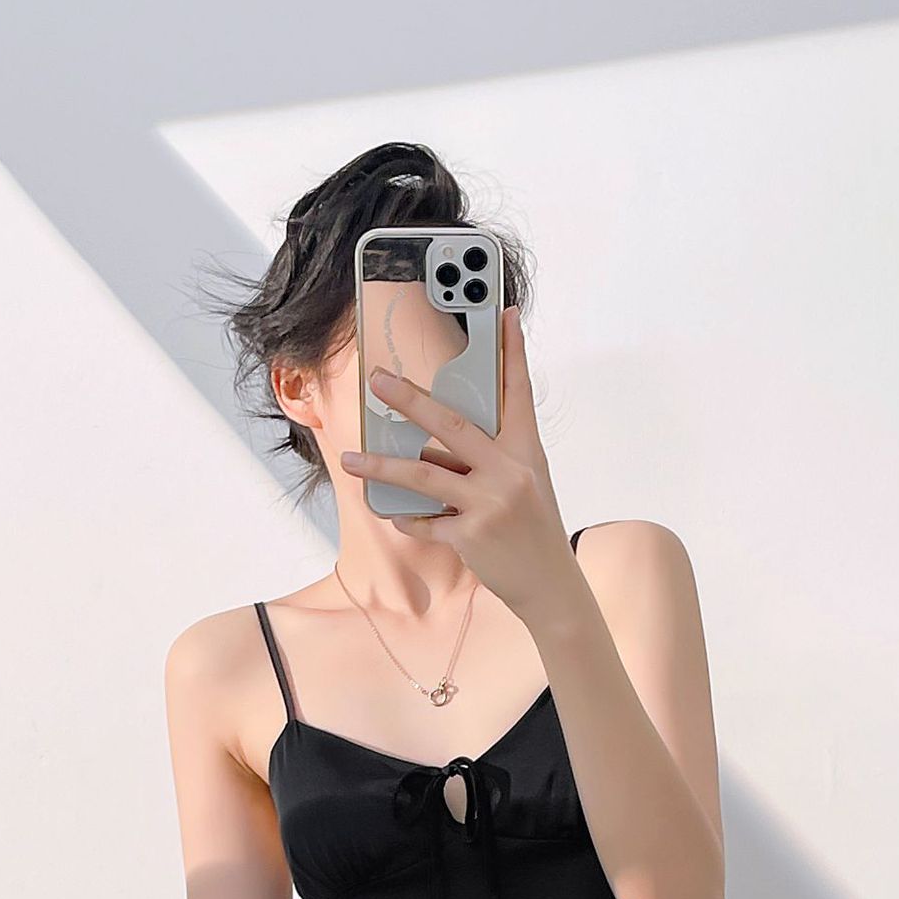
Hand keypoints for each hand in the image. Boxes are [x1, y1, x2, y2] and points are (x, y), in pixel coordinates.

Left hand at [339, 305, 581, 625]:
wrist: (549, 584)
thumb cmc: (531, 529)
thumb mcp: (523, 484)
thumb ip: (486, 460)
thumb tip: (429, 447)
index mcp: (526, 452)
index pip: (519, 393)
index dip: (513, 353)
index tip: (505, 314)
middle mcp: (509, 472)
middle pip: (452, 425)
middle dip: (409, 400)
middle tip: (377, 380)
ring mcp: (490, 503)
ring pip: (423, 475)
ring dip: (380, 466)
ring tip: (349, 459)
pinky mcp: (471, 536)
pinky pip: (425, 520)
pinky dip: (407, 518)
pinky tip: (396, 515)